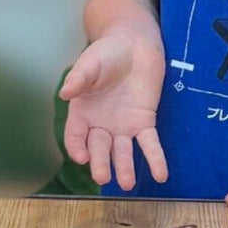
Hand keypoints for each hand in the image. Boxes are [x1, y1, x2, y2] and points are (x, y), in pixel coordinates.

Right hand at [60, 35, 167, 189]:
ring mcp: (123, 126)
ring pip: (122, 152)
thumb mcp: (89, 64)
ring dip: (125, 168)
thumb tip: (65, 93)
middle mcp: (100, 125)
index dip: (76, 148)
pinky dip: (155, 160)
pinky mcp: (144, 122)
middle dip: (100, 163)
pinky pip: (149, 144)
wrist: (133, 44)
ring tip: (127, 184)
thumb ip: (78, 79)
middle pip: (99, 149)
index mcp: (82, 113)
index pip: (75, 136)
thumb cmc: (106, 53)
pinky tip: (161, 176)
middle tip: (103, 177)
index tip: (81, 157)